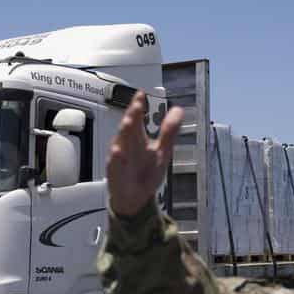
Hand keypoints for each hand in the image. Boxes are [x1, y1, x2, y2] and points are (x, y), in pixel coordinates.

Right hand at [106, 91, 182, 216]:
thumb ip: (169, 131)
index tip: (141, 94)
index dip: (139, 106)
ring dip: (124, 133)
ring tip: (128, 121)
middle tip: (136, 104)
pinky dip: (116, 159)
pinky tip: (117, 153)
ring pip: (120, 143)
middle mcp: (128, 146)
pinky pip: (115, 166)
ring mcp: (121, 159)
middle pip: (129, 128)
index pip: (137, 119)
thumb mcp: (163, 151)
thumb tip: (178, 110)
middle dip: (132, 115)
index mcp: (138, 139)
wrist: (136, 198)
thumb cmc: (146, 173)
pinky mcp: (116, 174)